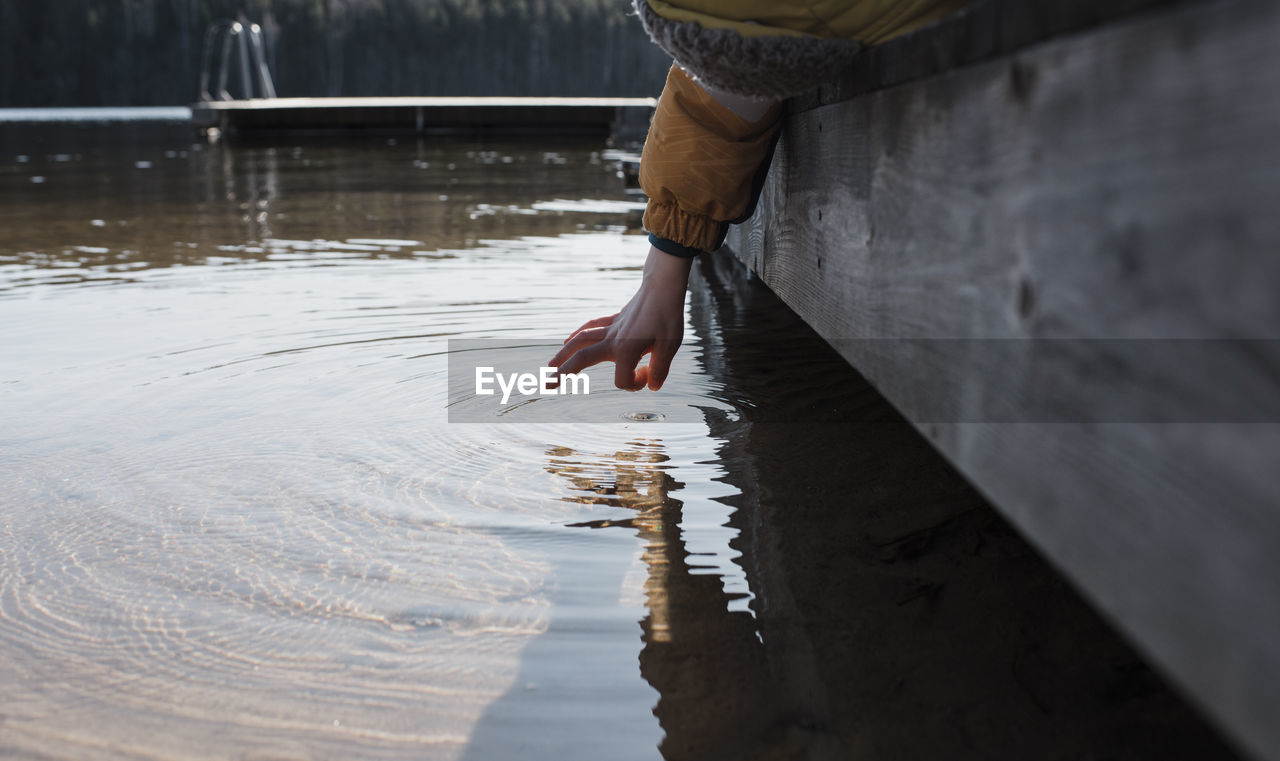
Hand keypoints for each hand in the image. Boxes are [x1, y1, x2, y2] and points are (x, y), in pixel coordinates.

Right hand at [550, 245, 691, 390]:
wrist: (663, 285)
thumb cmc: (668, 315)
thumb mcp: (670, 345)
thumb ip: (660, 369)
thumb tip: (652, 386)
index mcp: (626, 349)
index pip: (622, 380)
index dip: (635, 384)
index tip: (649, 375)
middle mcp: (613, 340)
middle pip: (581, 358)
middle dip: (562, 373)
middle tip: (545, 386)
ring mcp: (611, 328)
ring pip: (580, 342)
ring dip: (562, 355)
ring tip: (549, 368)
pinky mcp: (614, 320)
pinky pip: (590, 327)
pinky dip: (577, 334)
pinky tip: (567, 340)